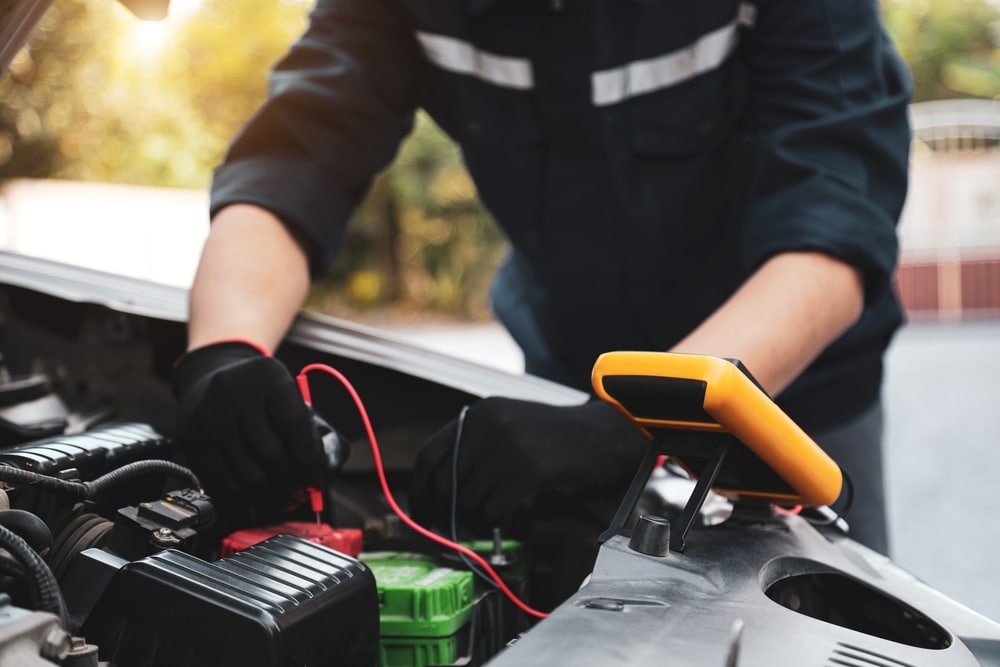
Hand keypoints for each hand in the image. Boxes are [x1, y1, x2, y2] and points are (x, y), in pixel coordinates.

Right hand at [170, 341, 324, 504]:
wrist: (211, 377)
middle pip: (269, 451)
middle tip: (304, 492)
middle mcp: (232, 391)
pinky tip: (262, 496)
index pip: (293, 422)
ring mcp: (208, 416)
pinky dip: (248, 496)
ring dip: (272, 493)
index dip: (310, 457)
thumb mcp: (285, 389)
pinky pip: (224, 480)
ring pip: (246, 472)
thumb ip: (304, 422)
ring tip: (287, 498)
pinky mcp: (192, 439)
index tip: (319, 476)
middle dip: (292, 480)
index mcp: (265, 374)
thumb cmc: (258, 390)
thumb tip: (318, 469)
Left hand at [410, 397, 649, 534]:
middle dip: (445, 512)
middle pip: (444, 482)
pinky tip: (514, 517)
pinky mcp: (529, 468)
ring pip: (469, 501)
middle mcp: (488, 425)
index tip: (422, 511)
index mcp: (479, 414)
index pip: (429, 455)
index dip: (421, 489)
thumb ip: (476, 449)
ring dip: (478, 519)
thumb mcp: (510, 428)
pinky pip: (494, 509)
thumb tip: (442, 491)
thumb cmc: (559, 438)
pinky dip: (499, 522)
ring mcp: (508, 445)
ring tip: (496, 518)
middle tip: (453, 528)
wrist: (607, 433)